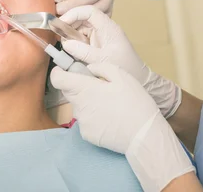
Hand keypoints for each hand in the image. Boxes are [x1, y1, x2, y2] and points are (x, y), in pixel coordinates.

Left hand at [51, 62, 194, 191]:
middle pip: (69, 92)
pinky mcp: (87, 135)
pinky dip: (94, 118)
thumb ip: (101, 67)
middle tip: (98, 87)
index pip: (57, 79)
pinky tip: (110, 119)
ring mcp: (82, 122)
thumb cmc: (135, 103)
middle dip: (78, 87)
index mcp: (85, 89)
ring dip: (88, 103)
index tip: (64, 69)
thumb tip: (89, 68)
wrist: (144, 135)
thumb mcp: (122, 76)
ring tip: (110, 105)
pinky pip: (86, 121)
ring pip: (79, 107)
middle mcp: (79, 106)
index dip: (58, 72)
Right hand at [60, 5, 180, 118]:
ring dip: (70, 36)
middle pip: (82, 18)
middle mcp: (103, 29)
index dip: (74, 13)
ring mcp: (99, 36)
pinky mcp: (96, 45)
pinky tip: (71, 52)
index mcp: (108, 27)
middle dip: (69, 25)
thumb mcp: (103, 60)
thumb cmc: (125, 67)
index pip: (89, 11)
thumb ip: (83, 52)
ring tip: (66, 47)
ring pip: (79, 29)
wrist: (139, 79)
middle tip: (59, 36)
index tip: (61, 22)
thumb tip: (65, 44)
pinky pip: (80, 40)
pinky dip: (73, 44)